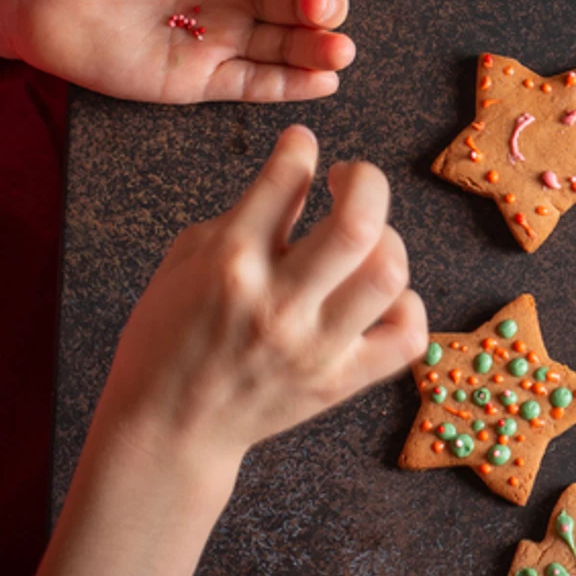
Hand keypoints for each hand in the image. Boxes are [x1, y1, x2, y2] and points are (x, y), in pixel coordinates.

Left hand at [0, 0, 353, 101]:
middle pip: (300, 2)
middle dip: (323, 6)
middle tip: (322, 8)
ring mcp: (222, 37)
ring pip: (287, 46)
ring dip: (319, 49)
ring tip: (337, 50)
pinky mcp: (202, 78)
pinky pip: (256, 84)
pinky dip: (291, 87)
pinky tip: (321, 81)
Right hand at [95, 125, 424, 478]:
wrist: (168, 429)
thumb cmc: (169, 337)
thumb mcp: (185, 261)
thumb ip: (245, 216)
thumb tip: (302, 173)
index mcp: (229, 263)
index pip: (286, 178)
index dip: (301, 147)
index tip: (303, 147)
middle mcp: (278, 302)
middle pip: (358, 223)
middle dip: (366, 179)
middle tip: (350, 179)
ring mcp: (314, 346)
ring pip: (389, 274)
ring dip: (388, 241)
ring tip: (366, 242)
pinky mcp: (339, 382)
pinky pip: (406, 338)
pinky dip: (407, 307)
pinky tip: (383, 297)